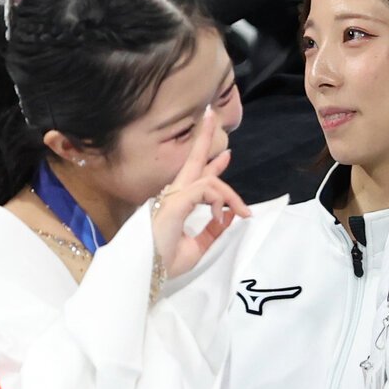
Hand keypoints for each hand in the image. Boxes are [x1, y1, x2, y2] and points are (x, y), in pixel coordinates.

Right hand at [151, 107, 250, 280]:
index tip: (226, 154)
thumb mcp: (196, 248)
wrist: (145, 274)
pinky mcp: (175, 201)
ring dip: (230, 194)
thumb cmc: (163, 263)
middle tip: (212, 114)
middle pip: (192, 160)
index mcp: (176, 204)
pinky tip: (220, 216)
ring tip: (243, 211)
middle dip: (204, 136)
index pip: (196, 178)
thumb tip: (229, 217)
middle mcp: (173, 195)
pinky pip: (205, 189)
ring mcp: (172, 196)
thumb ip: (211, 232)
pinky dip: (218, 200)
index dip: (212, 165)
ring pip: (208, 179)